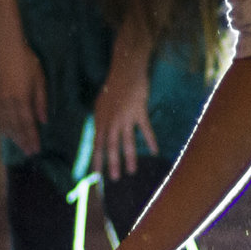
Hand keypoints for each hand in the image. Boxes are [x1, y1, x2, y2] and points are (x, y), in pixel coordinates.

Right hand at [0, 36, 49, 155]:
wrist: (6, 47)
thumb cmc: (27, 61)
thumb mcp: (40, 80)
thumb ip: (41, 102)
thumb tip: (44, 121)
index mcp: (21, 98)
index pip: (27, 124)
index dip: (31, 138)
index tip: (36, 149)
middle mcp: (7, 101)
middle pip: (15, 127)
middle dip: (23, 141)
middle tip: (29, 152)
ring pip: (3, 123)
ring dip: (12, 136)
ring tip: (19, 145)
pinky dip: (0, 125)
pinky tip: (4, 131)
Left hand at [92, 55, 157, 178]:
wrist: (126, 70)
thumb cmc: (113, 86)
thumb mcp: (101, 104)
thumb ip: (101, 121)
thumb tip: (98, 135)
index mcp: (101, 120)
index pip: (96, 144)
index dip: (96, 160)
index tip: (95, 175)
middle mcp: (111, 120)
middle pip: (110, 146)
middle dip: (112, 163)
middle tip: (114, 179)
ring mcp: (125, 117)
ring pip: (127, 141)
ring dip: (129, 158)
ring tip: (131, 171)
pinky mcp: (139, 111)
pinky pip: (145, 129)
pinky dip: (151, 141)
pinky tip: (155, 151)